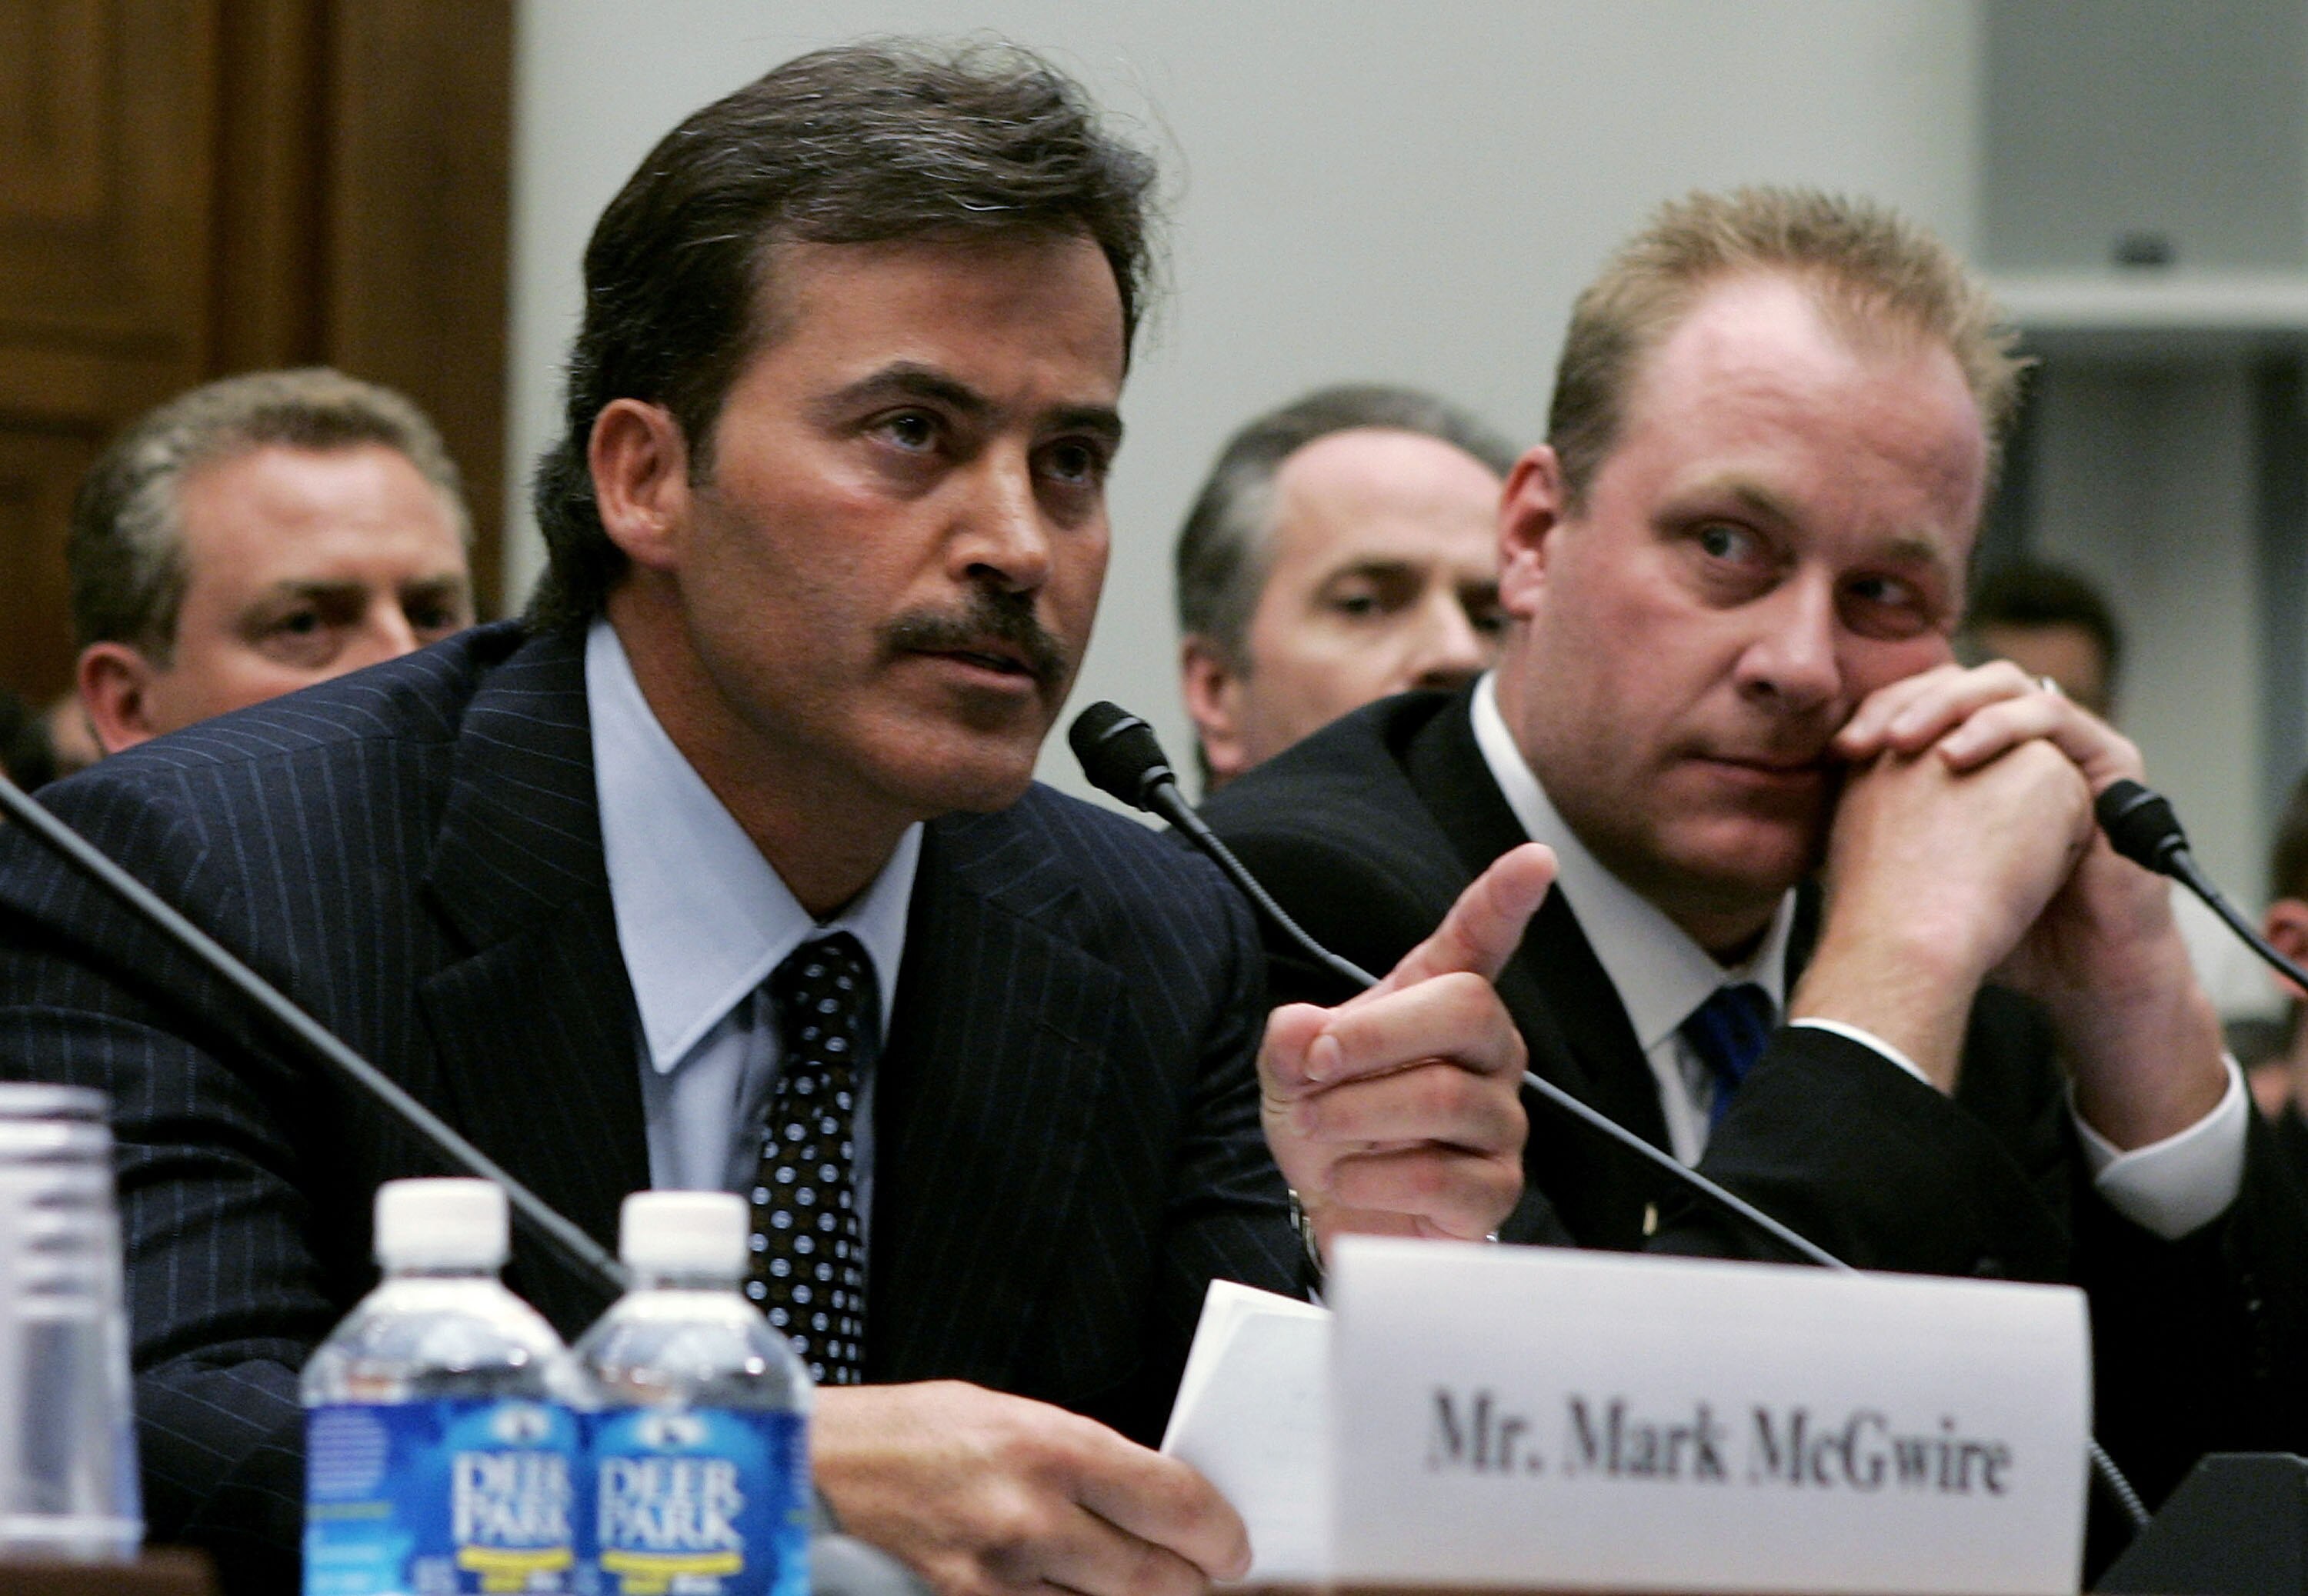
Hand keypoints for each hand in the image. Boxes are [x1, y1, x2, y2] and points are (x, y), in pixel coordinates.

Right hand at [813, 1382, 1249, 1595]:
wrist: (812, 1470)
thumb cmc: (908, 1433)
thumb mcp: (1009, 1415)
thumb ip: (1083, 1459)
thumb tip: (1149, 1500)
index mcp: (1054, 1446)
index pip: (1178, 1504)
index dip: (1221, 1536)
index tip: (1231, 1546)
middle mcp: (1035, 1517)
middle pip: (1160, 1579)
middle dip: (1192, 1583)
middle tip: (1199, 1577)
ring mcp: (1000, 1579)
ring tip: (1135, 1585)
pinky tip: (1070, 1594)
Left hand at [1259, 843, 1553, 1249]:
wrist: (1335, 1209)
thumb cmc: (1330, 1122)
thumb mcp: (1289, 1069)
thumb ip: (1290, 1039)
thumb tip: (1308, 1033)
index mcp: (1438, 1003)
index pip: (1482, 940)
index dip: (1506, 899)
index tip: (1535, 860)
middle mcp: (1486, 1053)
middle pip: (1467, 1009)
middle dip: (1375, 1035)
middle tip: (1314, 1065)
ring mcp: (1499, 1121)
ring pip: (1445, 1097)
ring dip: (1356, 1112)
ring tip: (1317, 1128)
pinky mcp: (1494, 1190)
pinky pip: (1439, 1176)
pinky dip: (1371, 1175)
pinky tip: (1350, 1176)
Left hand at [1831, 663, 2224, 1143]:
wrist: (2071, 972)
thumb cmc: (1995, 928)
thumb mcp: (1920, 867)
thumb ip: (1882, 820)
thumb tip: (1803, 793)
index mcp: (1977, 754)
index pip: (1923, 701)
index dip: (1878, 713)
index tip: (1835, 750)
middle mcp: (2023, 741)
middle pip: (1959, 681)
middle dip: (1908, 700)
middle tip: (1866, 737)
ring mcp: (2069, 745)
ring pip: (2005, 684)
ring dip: (1949, 705)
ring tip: (1906, 744)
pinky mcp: (2111, 760)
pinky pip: (2056, 714)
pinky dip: (2002, 726)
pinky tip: (1957, 758)